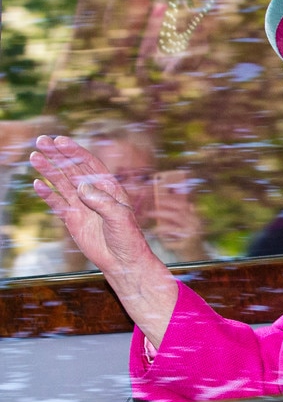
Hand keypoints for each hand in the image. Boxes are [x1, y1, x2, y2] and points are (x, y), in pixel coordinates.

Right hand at [30, 135, 149, 272]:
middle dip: (58, 154)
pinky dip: (47, 194)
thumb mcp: (120, 217)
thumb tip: (82, 188)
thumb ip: (102, 202)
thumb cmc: (128, 238)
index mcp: (109, 188)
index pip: (90, 165)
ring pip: (62, 183)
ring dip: (49, 170)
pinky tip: (37, 183)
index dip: (75, 152)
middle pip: (73, 169)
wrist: (123, 261)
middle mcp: (94, 193)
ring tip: (34, 156)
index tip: (60, 141)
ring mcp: (82, 205)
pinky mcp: (73, 219)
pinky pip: (57, 203)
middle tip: (42, 140)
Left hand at [152, 170, 207, 261]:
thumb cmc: (190, 240)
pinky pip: (169, 241)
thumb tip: (189, 204)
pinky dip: (162, 240)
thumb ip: (188, 215)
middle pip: (176, 215)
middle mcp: (195, 226)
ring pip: (171, 228)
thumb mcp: (191, 226)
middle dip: (160, 212)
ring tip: (152, 228)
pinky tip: (159, 240)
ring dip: (158, 228)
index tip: (158, 199)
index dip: (170, 201)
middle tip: (148, 212)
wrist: (197, 257)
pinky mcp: (185, 246)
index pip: (183, 205)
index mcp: (196, 218)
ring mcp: (191, 236)